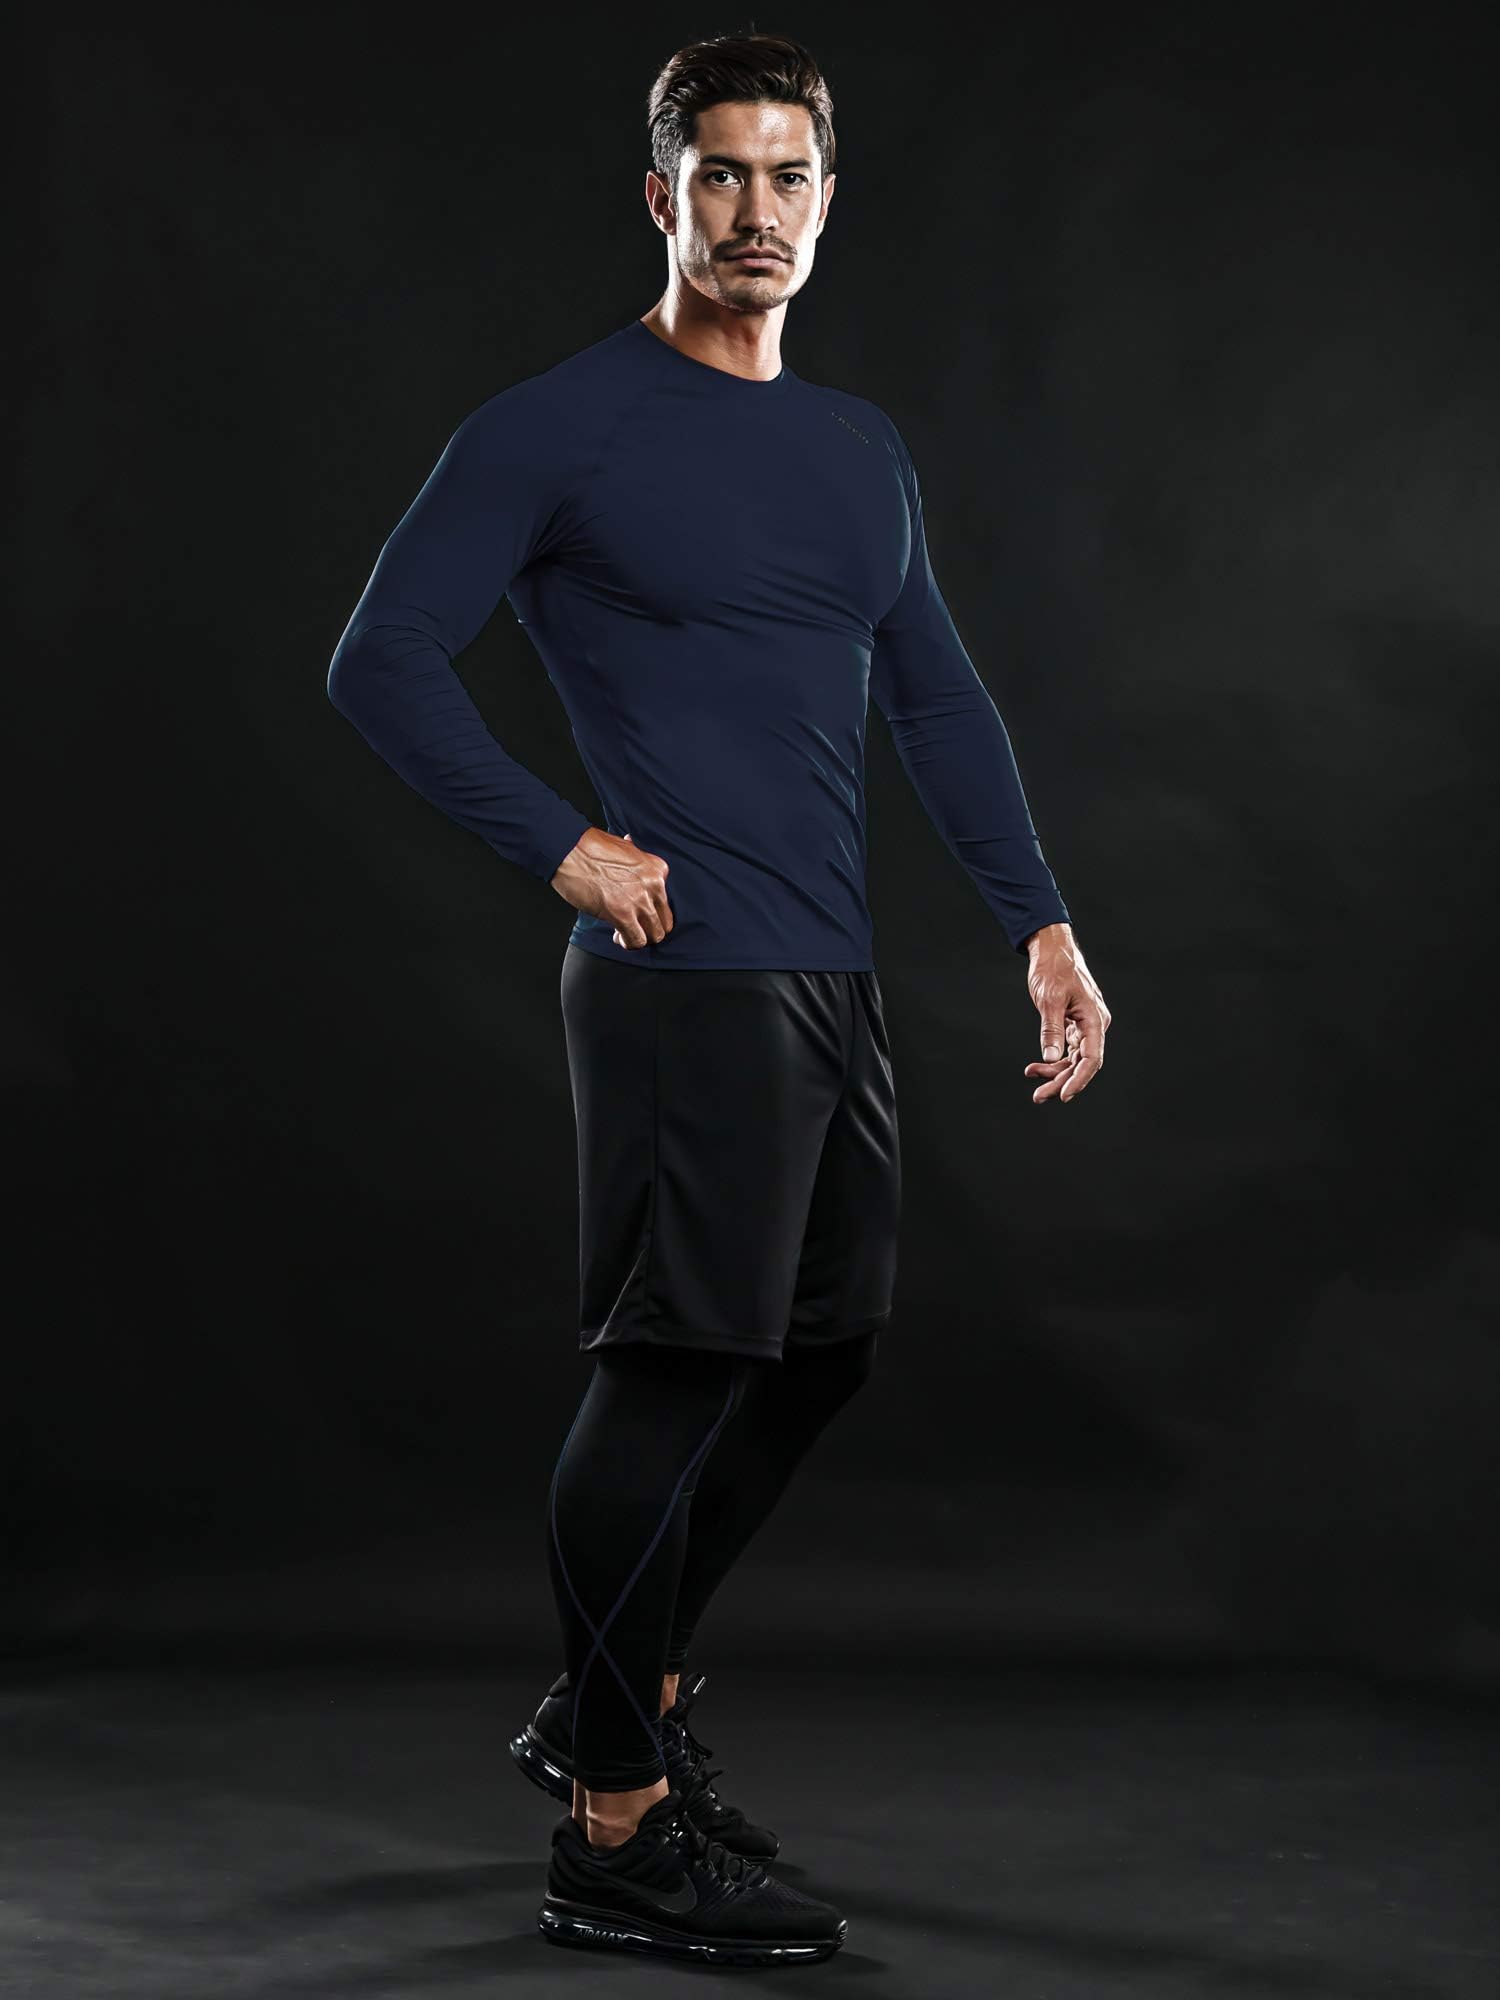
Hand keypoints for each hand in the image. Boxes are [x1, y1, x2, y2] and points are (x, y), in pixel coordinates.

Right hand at [550, 827, 673, 948]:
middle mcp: (654, 885)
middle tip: (635, 927)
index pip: (665, 900)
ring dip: (641, 938)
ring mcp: (640, 901)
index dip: (650, 909)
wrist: (570, 851)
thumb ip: (635, 859)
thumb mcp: (624, 847)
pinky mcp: (623, 915)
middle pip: (664, 921)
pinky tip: (618, 936)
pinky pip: (637, 941)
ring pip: (655, 934)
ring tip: (625, 934)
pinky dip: (629, 943)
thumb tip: (633, 857)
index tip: (637, 910)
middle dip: (650, 928)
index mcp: (657, 869)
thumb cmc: (590, 847)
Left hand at [1021, 922, 1109, 1103]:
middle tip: (1039, 1096)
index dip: (1079, 1080)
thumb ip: (1052, 1030)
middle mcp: (1093, 1025)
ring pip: (1072, 1059)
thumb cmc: (1053, 968)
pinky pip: (1065, 1049)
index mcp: (1094, 1019)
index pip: (1091, 1058)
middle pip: (1081, 1063)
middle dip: (1060, 1081)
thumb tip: (1052, 1058)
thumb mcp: (1050, 1000)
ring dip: (1054, 1073)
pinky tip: (1035, 1067)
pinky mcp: (1072, 1024)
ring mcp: (1083, 1026)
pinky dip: (1051, 1059)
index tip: (1064, 1095)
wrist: (1050, 949)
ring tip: (1032, 1076)